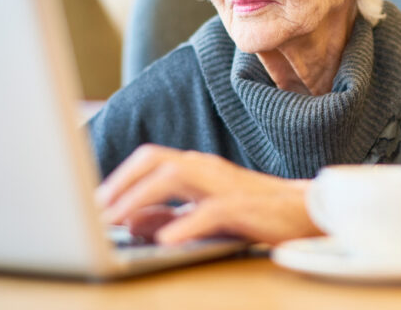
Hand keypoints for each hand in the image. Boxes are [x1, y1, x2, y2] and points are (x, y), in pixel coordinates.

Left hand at [94, 145, 321, 245]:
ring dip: (139, 196)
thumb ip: (171, 215)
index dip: (118, 178)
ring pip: (176, 175)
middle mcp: (207, 168)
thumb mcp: (205, 214)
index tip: (93, 203)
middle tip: (96, 209)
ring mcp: (226, 184)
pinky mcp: (245, 207)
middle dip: (121, 182)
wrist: (307, 212)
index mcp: (197, 168)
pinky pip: (211, 210)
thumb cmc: (257, 213)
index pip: (149, 160)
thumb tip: (132, 222)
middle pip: (155, 159)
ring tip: (115, 219)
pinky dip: (185, 223)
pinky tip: (166, 241)